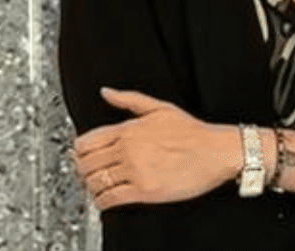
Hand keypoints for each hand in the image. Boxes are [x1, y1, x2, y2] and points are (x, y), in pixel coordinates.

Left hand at [71, 88, 238, 210]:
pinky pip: (110, 199)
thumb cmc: (192, 131)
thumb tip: (106, 92)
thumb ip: (128, 99)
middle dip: (82, 170)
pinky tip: (106, 200)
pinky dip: (102, 202)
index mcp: (129, 129)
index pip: (86, 142)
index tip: (81, 155)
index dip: (78, 151)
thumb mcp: (159, 107)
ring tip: (97, 186)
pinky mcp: (144, 191)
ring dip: (92, 186)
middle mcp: (128, 149)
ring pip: (96, 182)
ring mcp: (135, 170)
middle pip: (86, 164)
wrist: (216, 151)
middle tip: (88, 172)